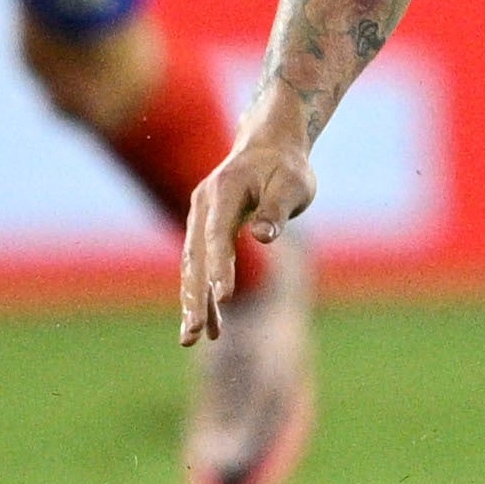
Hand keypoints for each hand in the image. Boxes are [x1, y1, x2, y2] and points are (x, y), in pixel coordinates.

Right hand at [181, 122, 316, 342]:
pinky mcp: (203, 229)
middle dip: (195, 296)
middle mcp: (203, 205)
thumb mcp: (292, 185)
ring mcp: (200, 217)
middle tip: (194, 333)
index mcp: (224, 191)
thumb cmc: (287, 168)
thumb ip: (276, 210)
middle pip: (195, 257)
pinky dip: (202, 292)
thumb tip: (262, 236)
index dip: (220, 267)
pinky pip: (199, 265)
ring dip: (193, 301)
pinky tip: (210, 323)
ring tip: (193, 337)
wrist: (270, 146)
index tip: (224, 298)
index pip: (218, 234)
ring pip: (192, 266)